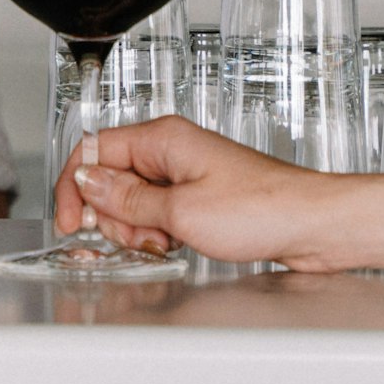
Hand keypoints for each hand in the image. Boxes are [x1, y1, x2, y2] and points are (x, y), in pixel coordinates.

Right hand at [63, 116, 365, 270]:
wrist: (312, 225)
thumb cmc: (263, 208)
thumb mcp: (180, 212)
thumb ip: (127, 200)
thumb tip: (89, 185)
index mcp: (162, 139)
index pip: (93, 150)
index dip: (76, 186)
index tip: (71, 221)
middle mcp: (172, 151)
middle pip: (111, 178)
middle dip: (112, 214)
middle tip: (135, 236)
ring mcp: (186, 174)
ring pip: (133, 200)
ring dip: (137, 228)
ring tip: (165, 242)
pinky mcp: (200, 197)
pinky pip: (159, 213)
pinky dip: (158, 232)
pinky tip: (176, 244)